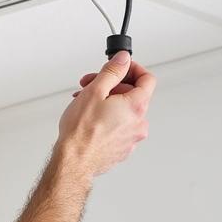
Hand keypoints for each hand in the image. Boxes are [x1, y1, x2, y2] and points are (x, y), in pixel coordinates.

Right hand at [56, 52, 155, 178]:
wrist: (74, 162)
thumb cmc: (81, 132)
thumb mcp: (94, 91)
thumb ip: (112, 71)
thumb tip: (123, 59)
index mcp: (136, 107)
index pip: (147, 79)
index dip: (133, 68)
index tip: (119, 66)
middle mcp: (139, 123)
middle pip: (133, 94)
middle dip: (112, 85)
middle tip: (91, 83)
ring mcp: (132, 138)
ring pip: (124, 110)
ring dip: (107, 101)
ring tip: (85, 102)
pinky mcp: (122, 148)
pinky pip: (119, 126)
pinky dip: (107, 117)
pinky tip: (89, 118)